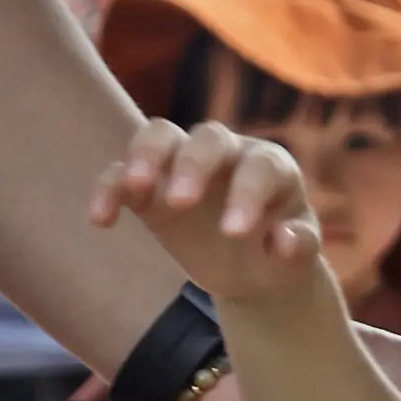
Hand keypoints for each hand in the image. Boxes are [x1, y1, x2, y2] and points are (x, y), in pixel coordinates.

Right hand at [91, 118, 323, 307]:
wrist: (253, 265)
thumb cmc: (279, 255)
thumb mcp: (296, 260)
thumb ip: (299, 248)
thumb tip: (283, 239)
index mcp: (271, 167)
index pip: (259, 167)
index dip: (247, 194)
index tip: (234, 233)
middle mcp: (227, 155)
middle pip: (207, 138)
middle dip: (193, 165)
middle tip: (182, 203)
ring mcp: (184, 163)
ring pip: (159, 135)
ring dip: (145, 156)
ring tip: (135, 188)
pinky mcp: (149, 184)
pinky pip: (122, 173)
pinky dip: (109, 188)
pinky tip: (101, 219)